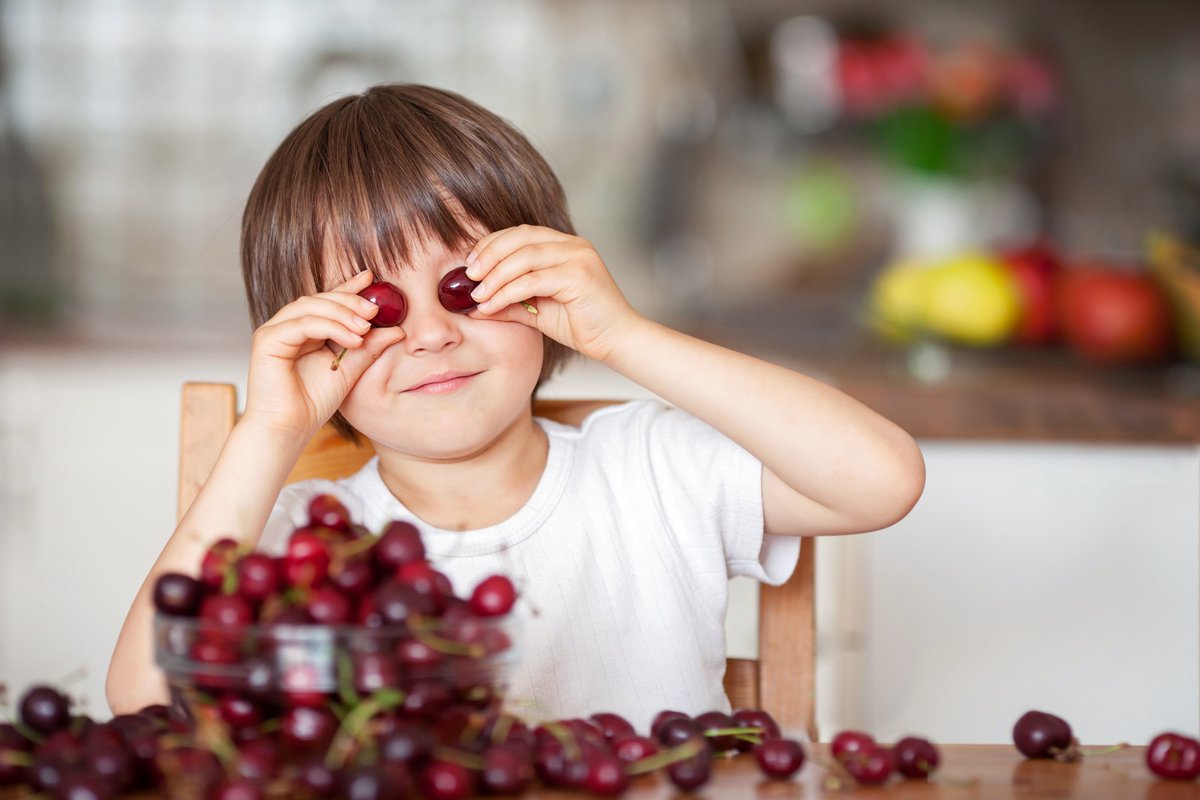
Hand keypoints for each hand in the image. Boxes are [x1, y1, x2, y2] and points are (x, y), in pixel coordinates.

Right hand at [242, 270, 405, 439]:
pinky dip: (329, 327)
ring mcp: (275, 331)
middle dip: (350, 301)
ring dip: (342, 313)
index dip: (349, 287)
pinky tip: (352, 340)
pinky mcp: (267, 340)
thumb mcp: (349, 370)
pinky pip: (302, 323)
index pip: (328, 301)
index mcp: (306, 330)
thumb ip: (369, 348)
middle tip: (375, 309)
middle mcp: (288, 326)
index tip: (371, 278)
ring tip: (366, 327)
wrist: (288, 430)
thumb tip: (397, 330)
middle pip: (320, 299)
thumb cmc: (312, 403)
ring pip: (311, 306)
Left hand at [464, 225, 639, 362]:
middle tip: (468, 276)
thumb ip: (508, 302)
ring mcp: (578, 257)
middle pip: (520, 237)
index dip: (491, 244)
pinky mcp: (579, 276)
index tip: (469, 264)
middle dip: (489, 255)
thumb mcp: (537, 311)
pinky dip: (507, 293)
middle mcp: (573, 245)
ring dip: (495, 276)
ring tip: (476, 295)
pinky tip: (491, 306)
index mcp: (565, 246)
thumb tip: (472, 306)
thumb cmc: (583, 326)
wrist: (617, 342)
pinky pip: (533, 280)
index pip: (521, 233)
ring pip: (524, 257)